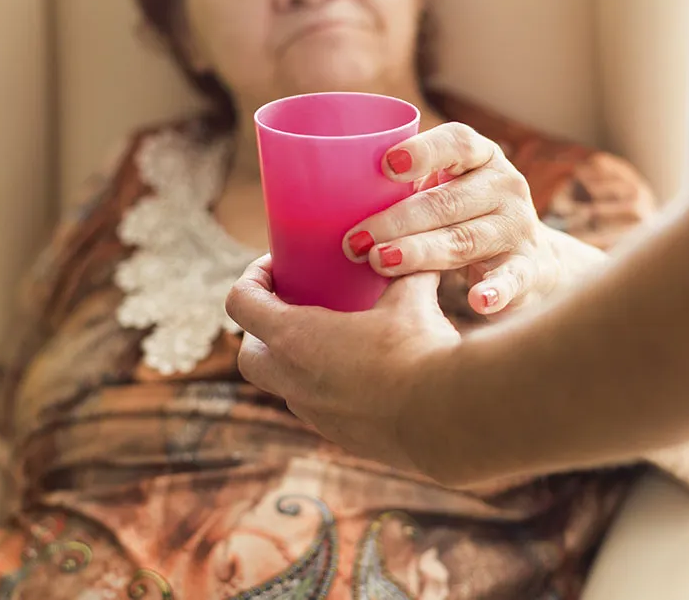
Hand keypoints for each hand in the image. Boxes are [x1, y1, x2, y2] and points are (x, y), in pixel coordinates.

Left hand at [227, 255, 459, 472]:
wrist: (447, 417)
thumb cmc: (420, 350)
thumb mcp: (411, 296)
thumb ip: (404, 268)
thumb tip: (414, 250)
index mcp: (295, 339)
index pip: (241, 303)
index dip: (251, 279)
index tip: (277, 268)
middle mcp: (293, 381)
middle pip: (249, 356)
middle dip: (261, 332)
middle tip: (294, 309)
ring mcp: (315, 415)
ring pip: (284, 387)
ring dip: (296, 363)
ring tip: (334, 340)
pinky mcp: (342, 437)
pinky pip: (319, 409)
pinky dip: (328, 388)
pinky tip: (365, 373)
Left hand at [342, 123, 561, 314]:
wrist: (531, 259)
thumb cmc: (462, 217)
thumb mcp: (444, 191)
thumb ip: (404, 189)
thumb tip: (323, 199)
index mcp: (480, 158)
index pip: (457, 142)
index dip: (424, 152)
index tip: (386, 166)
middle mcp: (504, 187)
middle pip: (448, 201)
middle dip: (397, 220)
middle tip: (354, 240)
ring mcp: (517, 228)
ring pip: (465, 239)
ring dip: (421, 252)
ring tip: (381, 262)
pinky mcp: (527, 269)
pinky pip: (511, 280)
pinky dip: (495, 291)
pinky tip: (477, 302)